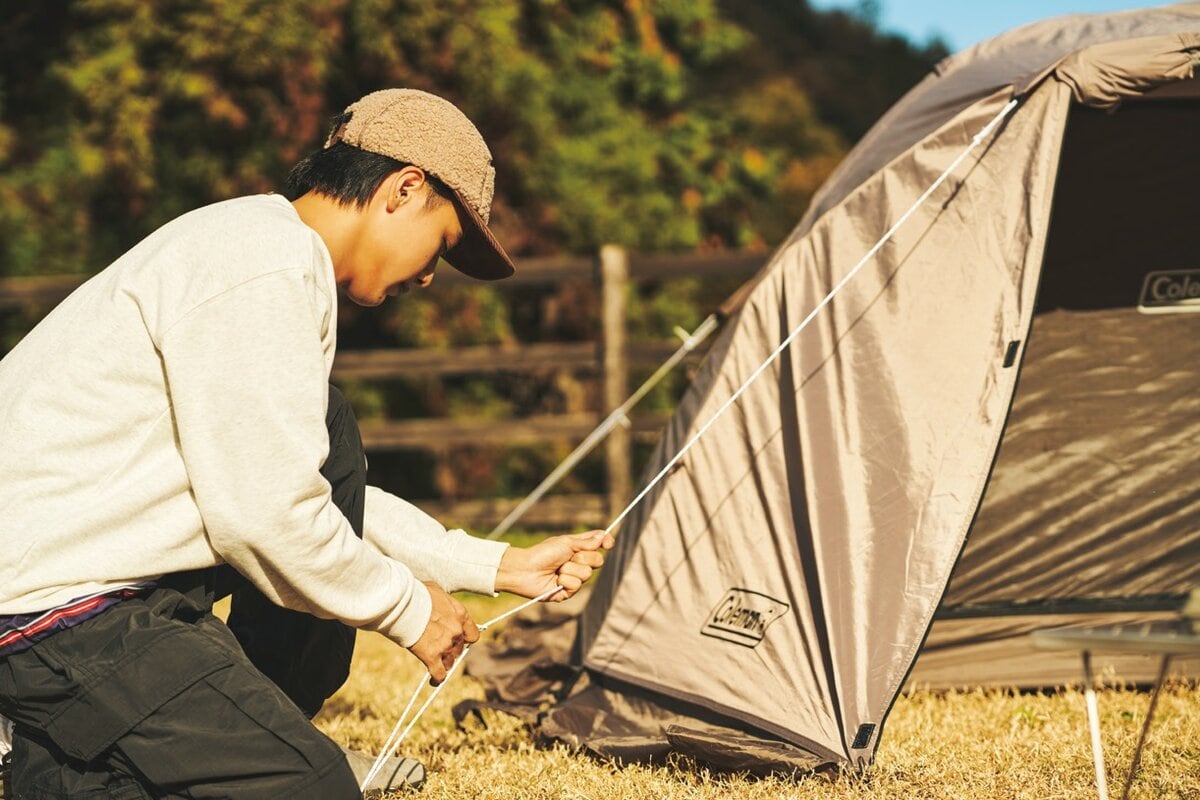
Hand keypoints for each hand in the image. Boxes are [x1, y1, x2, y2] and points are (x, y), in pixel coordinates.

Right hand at [408, 581, 479, 683]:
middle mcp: (457, 632)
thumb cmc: (417, 593)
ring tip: (434, 662)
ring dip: (443, 663)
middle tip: (437, 647)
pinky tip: (433, 681)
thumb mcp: (437, 591)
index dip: (465, 639)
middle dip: (450, 650)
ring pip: (450, 662)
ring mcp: (445, 645)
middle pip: (458, 649)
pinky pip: (439, 674)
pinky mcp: (432, 657)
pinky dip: (437, 679)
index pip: (472, 635)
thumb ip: (444, 602)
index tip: (458, 640)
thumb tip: (439, 601)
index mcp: (460, 615)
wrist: (403, 603)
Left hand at [495, 530, 614, 601]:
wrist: (525, 570)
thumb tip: (603, 537)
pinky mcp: (569, 591)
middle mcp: (578, 563)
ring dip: (571, 569)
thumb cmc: (542, 554)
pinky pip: (577, 585)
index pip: (599, 544)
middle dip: (583, 557)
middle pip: (598, 560)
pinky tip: (556, 580)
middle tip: (568, 557)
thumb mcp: (565, 543)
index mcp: (578, 548)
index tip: (608, 544)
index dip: (606, 543)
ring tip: (558, 569)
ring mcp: (575, 577)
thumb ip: (586, 542)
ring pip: (587, 573)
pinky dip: (566, 580)